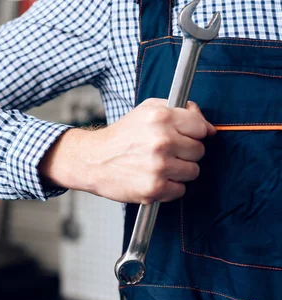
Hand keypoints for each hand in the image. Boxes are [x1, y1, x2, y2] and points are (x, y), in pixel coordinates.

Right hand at [40, 98, 215, 203]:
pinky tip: (154, 178)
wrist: (92, 160)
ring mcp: (159, 166)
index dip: (194, 133)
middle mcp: (161, 140)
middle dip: (185, 152)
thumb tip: (206, 125)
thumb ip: (177, 109)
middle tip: (165, 152)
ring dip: (180, 171)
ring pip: (193, 171)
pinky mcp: (154, 188)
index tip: (185, 137)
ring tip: (159, 166)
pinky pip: (180, 190)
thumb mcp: (145, 110)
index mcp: (160, 117)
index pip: (200, 127)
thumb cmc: (120, 136)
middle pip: (199, 151)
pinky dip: (170, 187)